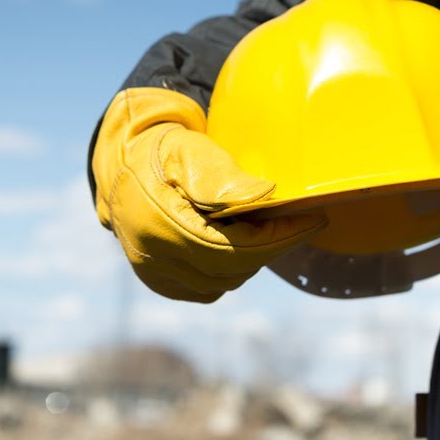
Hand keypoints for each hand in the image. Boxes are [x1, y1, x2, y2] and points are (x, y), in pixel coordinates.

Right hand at [92, 87, 327, 301]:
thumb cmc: (164, 151)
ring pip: (221, 282)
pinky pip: (206, 289)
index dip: (279, 239)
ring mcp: (153, 273)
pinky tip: (238, 244)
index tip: (314, 220)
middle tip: (297, 222)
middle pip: (230, 269)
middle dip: (271, 247)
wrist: (125, 165)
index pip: (233, 248)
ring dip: (251, 259)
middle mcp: (153, 256)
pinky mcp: (158, 281)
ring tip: (266, 229)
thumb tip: (266, 196)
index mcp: (160, 223)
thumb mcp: (191, 151)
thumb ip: (223, 177)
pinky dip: (229, 271)